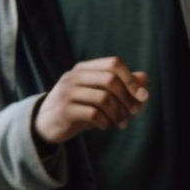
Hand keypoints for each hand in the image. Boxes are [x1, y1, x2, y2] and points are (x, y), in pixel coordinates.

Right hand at [33, 57, 149, 144]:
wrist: (45, 124)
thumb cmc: (78, 108)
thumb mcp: (99, 95)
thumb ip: (122, 86)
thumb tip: (145, 78)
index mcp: (84, 68)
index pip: (113, 63)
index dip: (131, 79)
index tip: (143, 96)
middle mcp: (74, 76)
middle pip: (110, 79)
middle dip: (128, 98)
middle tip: (134, 113)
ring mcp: (66, 92)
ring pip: (103, 98)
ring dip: (118, 113)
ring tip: (121, 123)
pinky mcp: (63, 110)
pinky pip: (93, 114)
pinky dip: (105, 122)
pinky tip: (106, 126)